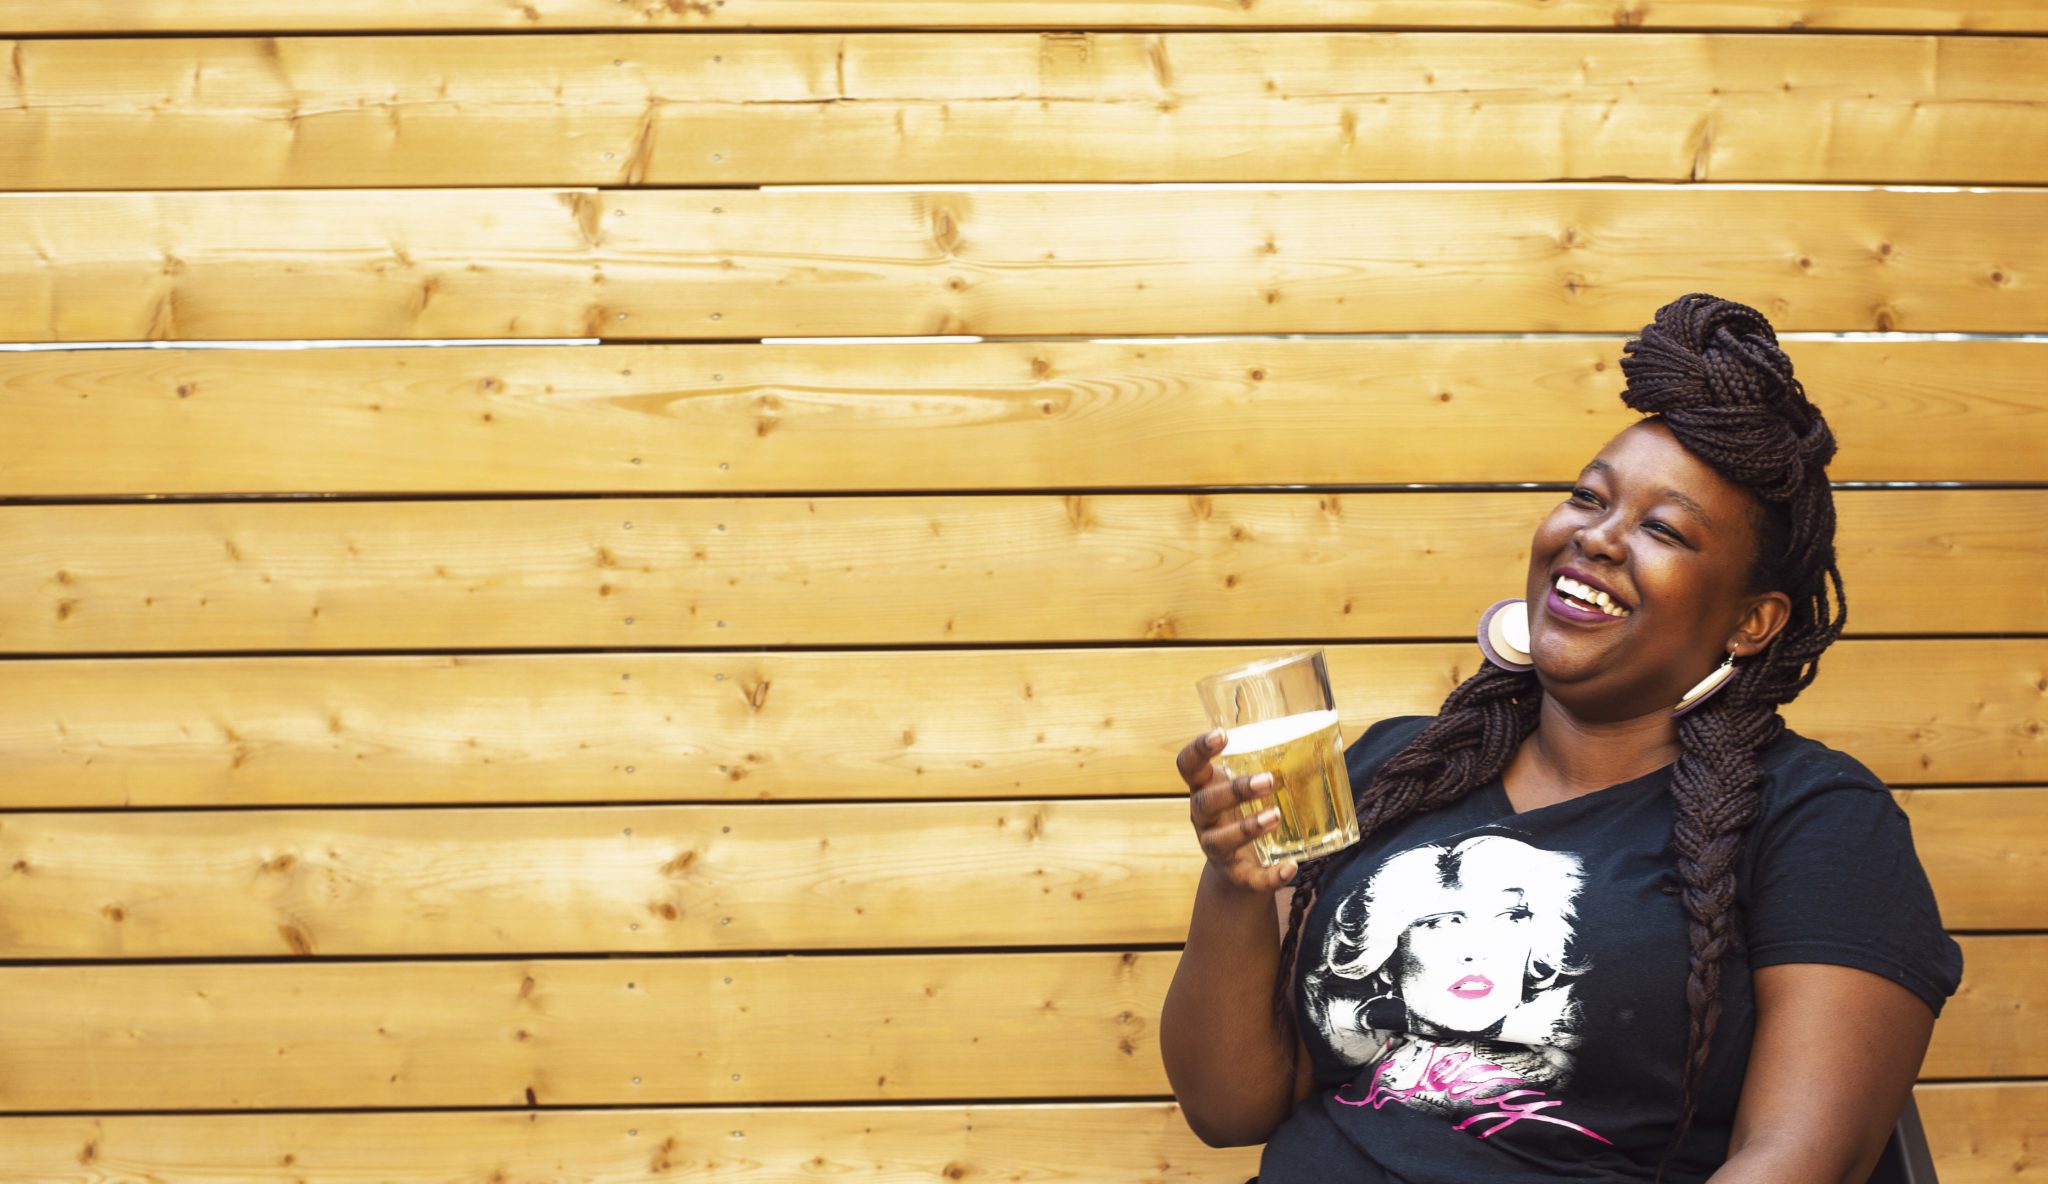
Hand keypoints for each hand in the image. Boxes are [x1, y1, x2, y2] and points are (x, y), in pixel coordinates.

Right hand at [1177, 728, 1298, 893]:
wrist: (1238, 870)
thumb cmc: (1244, 813)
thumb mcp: (1245, 788)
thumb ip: (1266, 765)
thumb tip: (1326, 736)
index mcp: (1205, 788)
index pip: (1188, 765)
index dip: (1199, 749)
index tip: (1222, 735)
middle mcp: (1203, 817)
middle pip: (1206, 802)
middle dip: (1235, 790)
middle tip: (1268, 780)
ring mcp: (1215, 847)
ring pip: (1220, 840)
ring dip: (1248, 828)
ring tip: (1275, 816)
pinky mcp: (1234, 875)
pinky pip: (1248, 878)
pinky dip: (1269, 876)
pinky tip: (1290, 868)